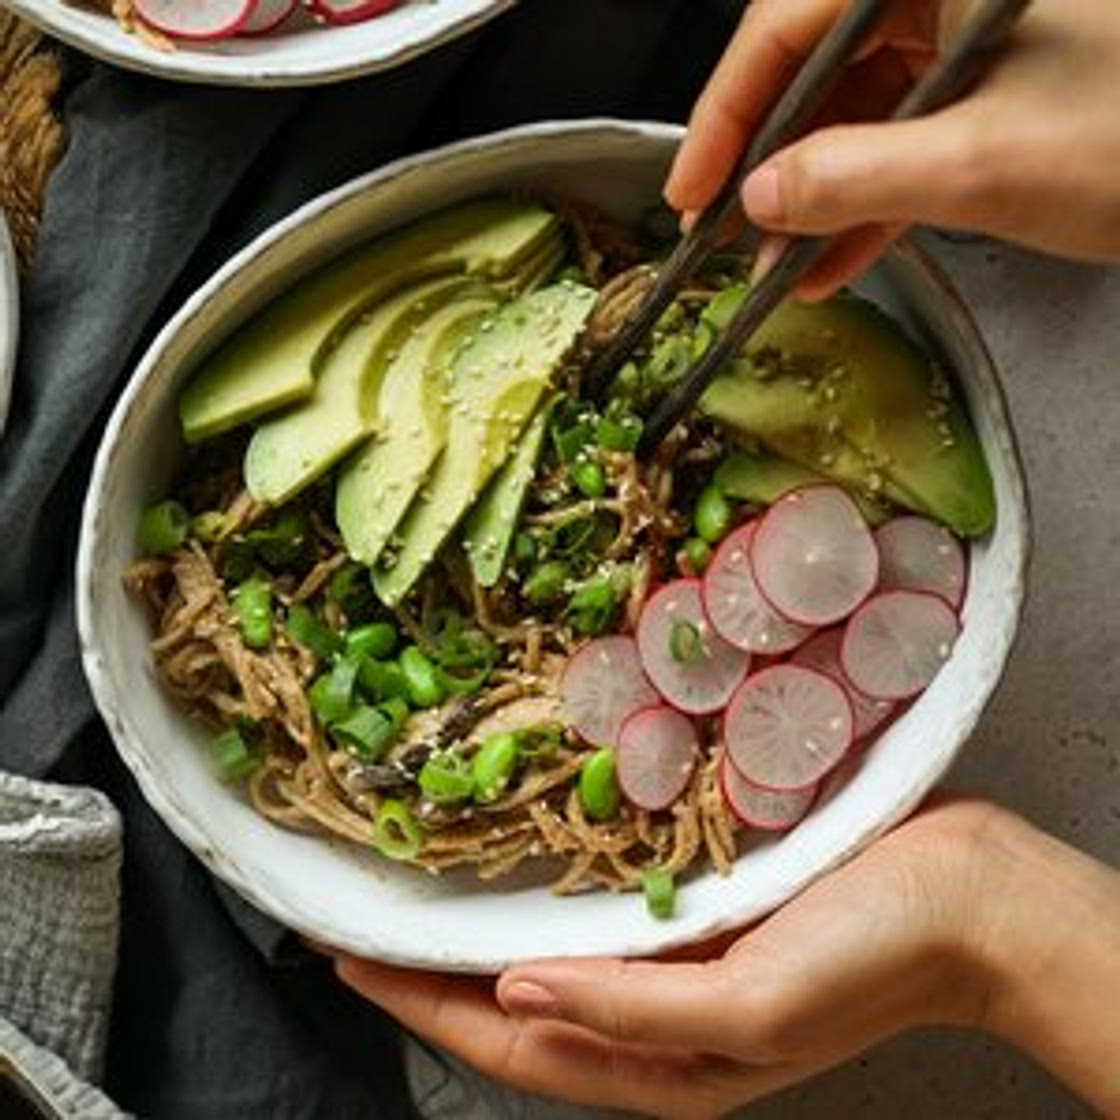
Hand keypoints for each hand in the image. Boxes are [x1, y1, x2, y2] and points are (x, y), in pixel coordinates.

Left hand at [332, 799, 1027, 1118]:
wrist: (964, 894)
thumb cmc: (874, 959)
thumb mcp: (752, 1007)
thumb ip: (632, 1013)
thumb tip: (514, 997)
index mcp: (664, 1064)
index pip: (509, 1044)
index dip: (421, 1005)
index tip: (347, 960)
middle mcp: (657, 1017)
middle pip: (515, 1004)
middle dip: (433, 974)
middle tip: (360, 925)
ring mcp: (677, 962)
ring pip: (550, 955)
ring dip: (482, 932)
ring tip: (419, 896)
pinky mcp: (701, 910)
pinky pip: (601, 909)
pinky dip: (548, 894)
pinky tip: (520, 865)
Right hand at [666, 0, 1119, 298]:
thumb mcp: (983, 163)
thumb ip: (853, 177)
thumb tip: (764, 196)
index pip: (793, 21)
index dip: (728, 109)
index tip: (694, 183)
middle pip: (818, 62)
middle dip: (771, 159)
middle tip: (727, 227)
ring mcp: (975, 29)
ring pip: (859, 105)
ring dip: (815, 192)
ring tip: (778, 265)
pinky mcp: (995, 79)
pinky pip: (907, 133)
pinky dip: (868, 197)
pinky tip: (833, 256)